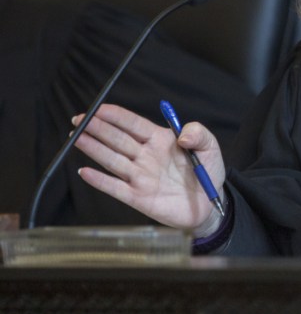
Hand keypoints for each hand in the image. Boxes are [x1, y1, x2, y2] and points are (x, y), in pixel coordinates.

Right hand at [72, 103, 224, 229]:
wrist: (209, 204)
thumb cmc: (208, 171)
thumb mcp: (210, 147)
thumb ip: (199, 134)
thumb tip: (183, 134)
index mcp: (160, 140)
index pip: (133, 124)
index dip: (116, 116)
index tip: (98, 109)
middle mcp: (146, 156)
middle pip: (117, 139)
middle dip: (98, 128)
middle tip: (79, 120)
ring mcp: (140, 176)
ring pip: (112, 160)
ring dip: (94, 148)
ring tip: (76, 137)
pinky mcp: (138, 197)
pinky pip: (115, 187)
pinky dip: (100, 181)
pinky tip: (85, 172)